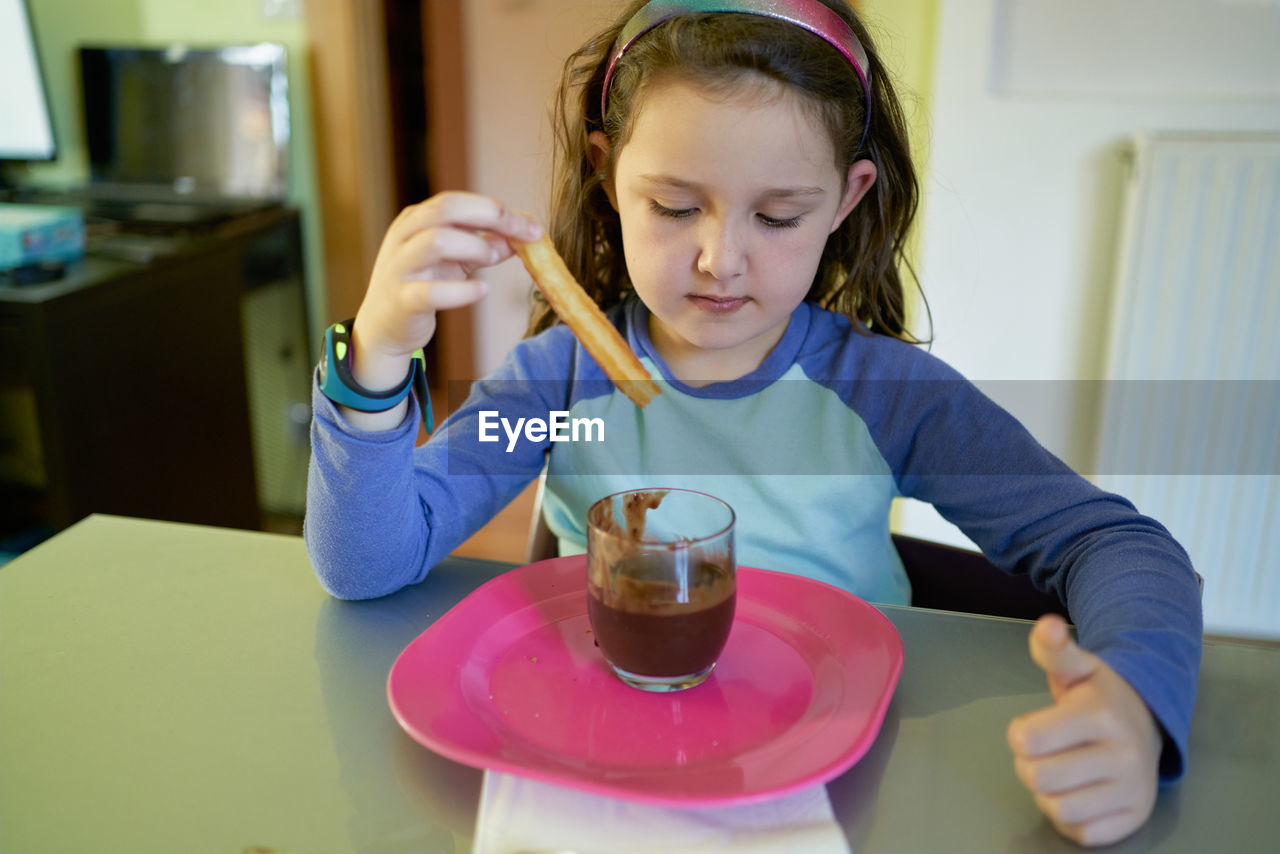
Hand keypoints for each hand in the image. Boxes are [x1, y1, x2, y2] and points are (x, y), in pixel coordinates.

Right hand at [352, 192, 541, 387]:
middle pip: (446, 208)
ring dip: (474, 247)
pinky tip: (481, 289)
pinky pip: (432, 291)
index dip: (497, 210)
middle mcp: (404, 236)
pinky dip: (462, 290)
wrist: (384, 326)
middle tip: (521, 236)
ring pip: (436, 241)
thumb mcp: (455, 261)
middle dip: (491, 216)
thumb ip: (485, 245)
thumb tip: (522, 235)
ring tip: (493, 260)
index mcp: (416, 220)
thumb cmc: (422, 284)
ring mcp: (400, 267)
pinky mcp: (402, 300)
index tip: (530, 226)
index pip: (458, 202)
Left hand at [1007, 614, 1162, 846]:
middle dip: (1030, 765)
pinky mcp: (1136, 818)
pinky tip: (1078, 794)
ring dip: (1048, 795)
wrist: (1150, 721)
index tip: (1034, 727)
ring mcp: (1132, 790)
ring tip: (1061, 773)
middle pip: (1038, 778)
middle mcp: (1122, 754)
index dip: (1020, 735)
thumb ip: (1054, 649)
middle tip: (1046, 753)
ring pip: (1059, 810)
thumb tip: (1047, 626)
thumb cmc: (1099, 695)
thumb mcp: (1077, 667)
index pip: (1027, 739)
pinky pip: (1084, 834)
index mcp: (1100, 715)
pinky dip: (1072, 819)